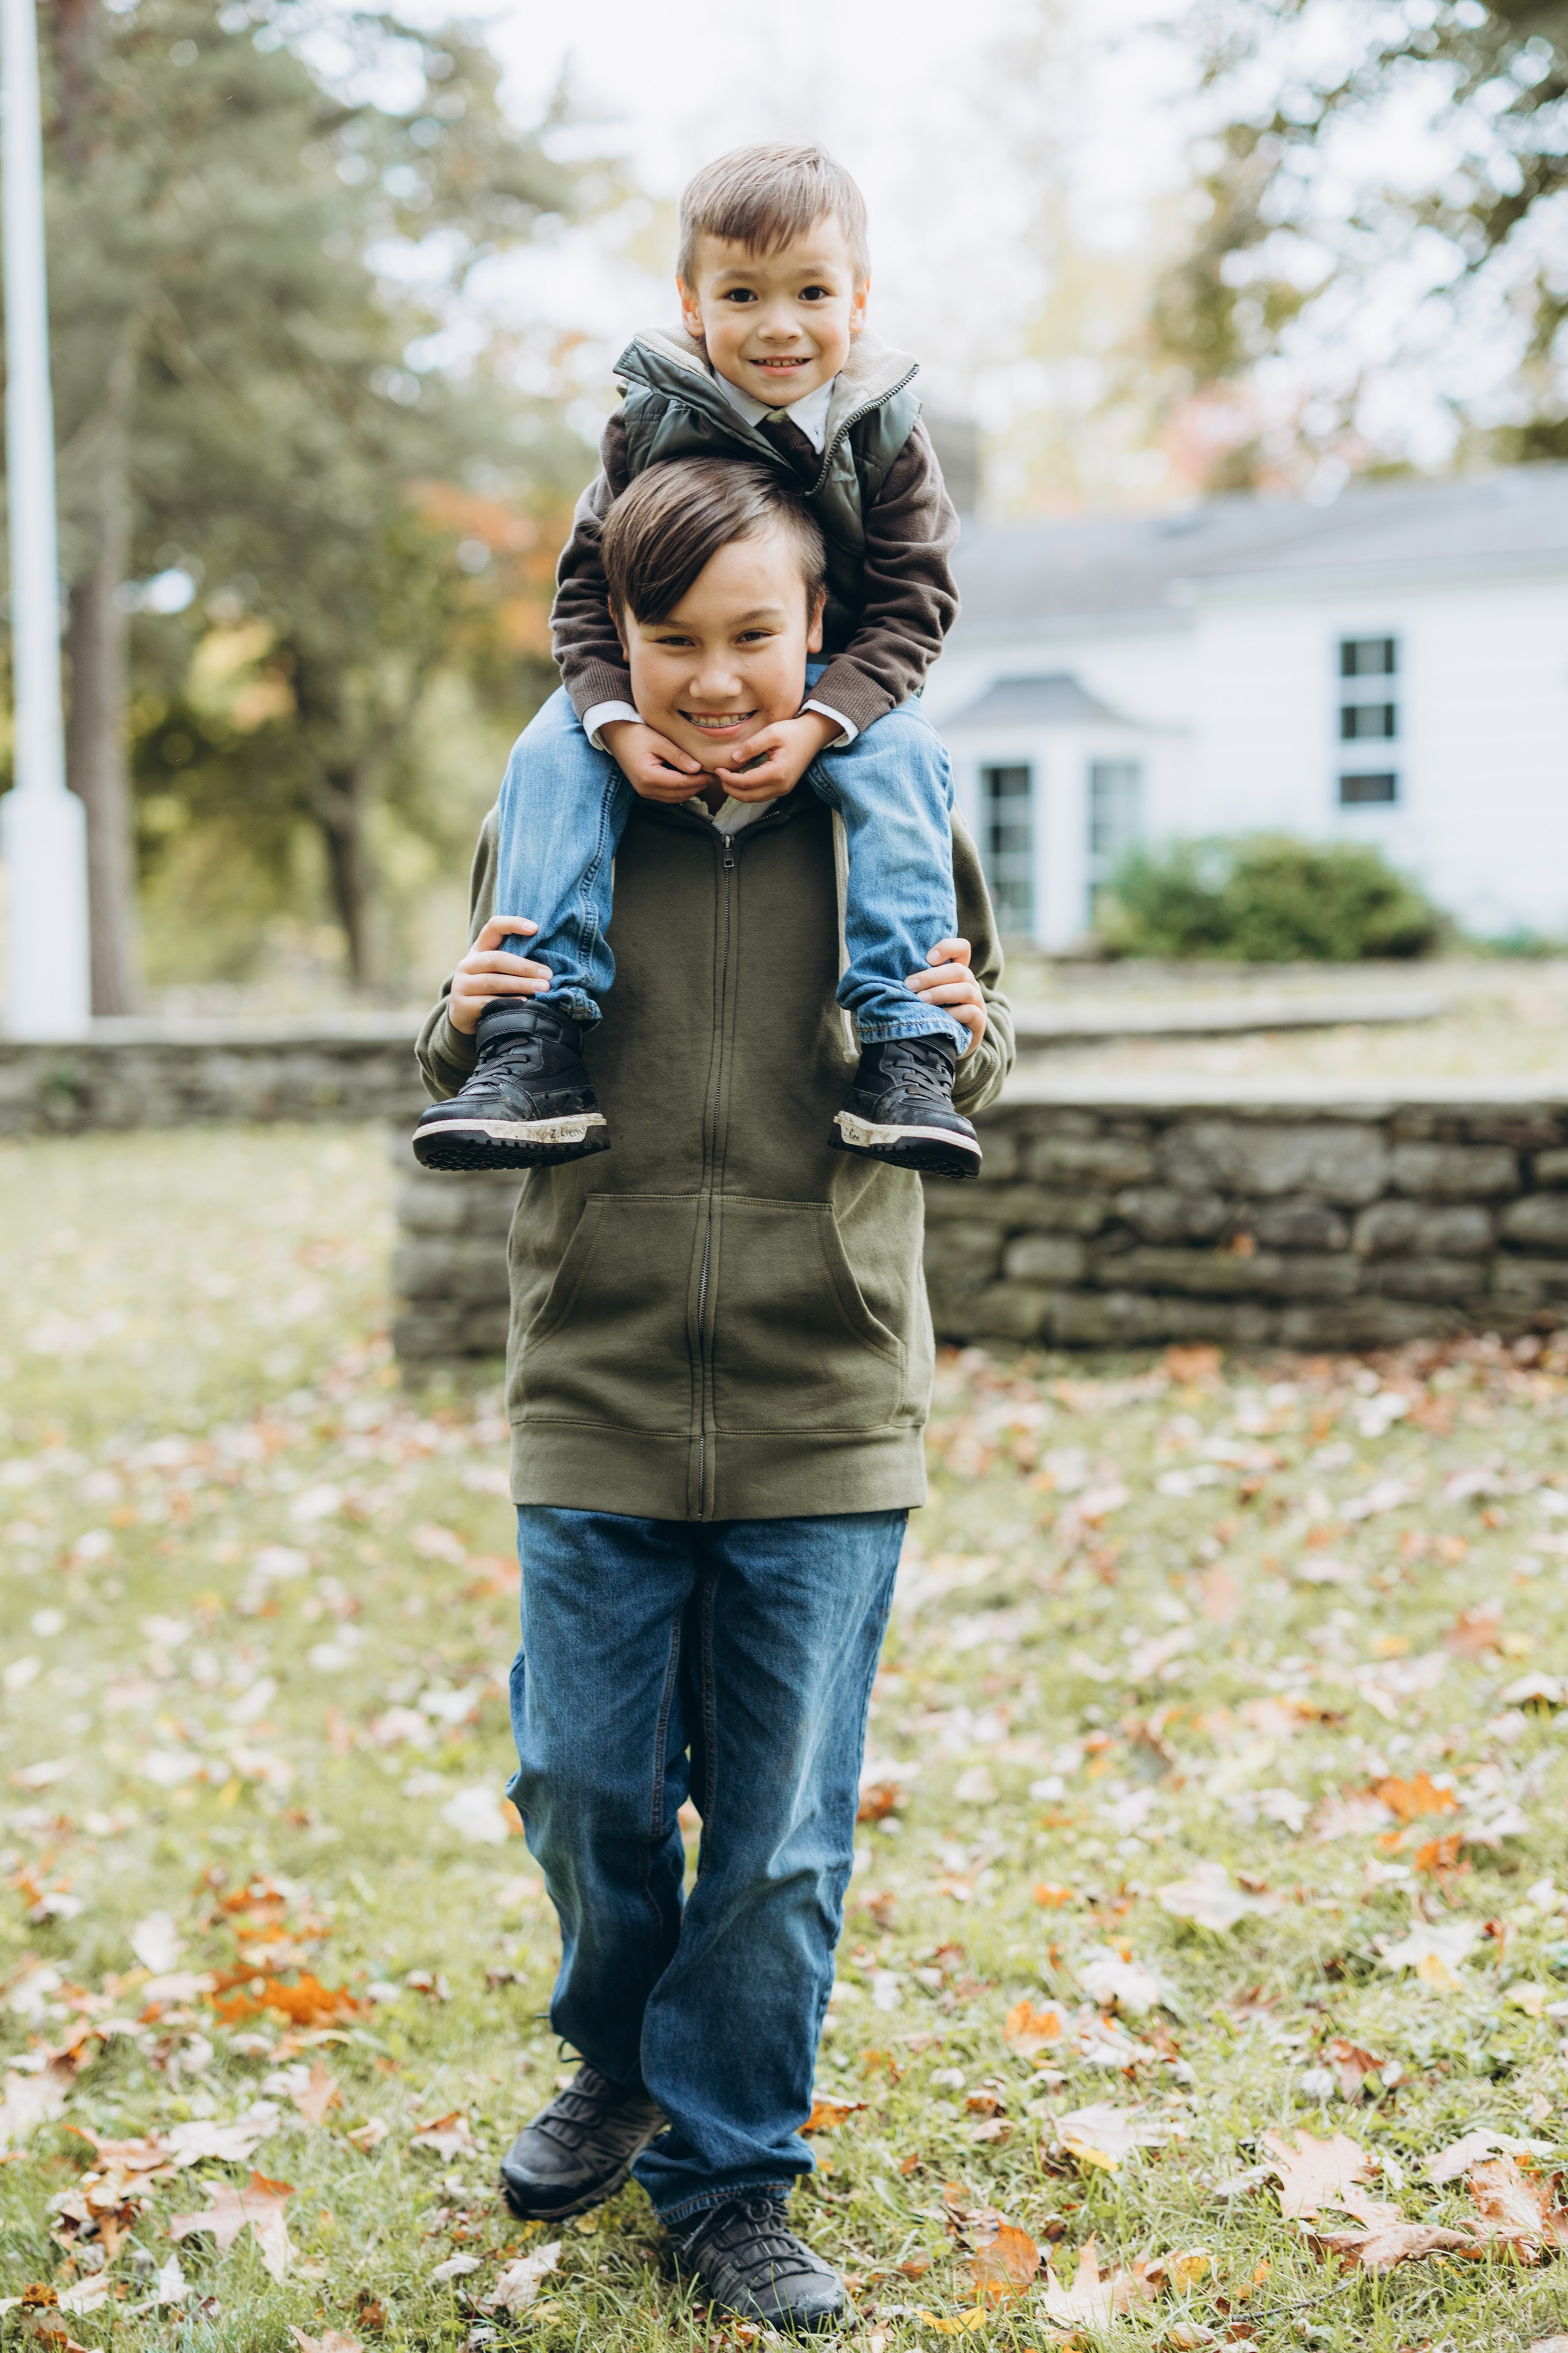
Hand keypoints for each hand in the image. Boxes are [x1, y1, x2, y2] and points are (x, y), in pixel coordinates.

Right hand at [449, 915, 551, 1034]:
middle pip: (496, 959)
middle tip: (548, 974)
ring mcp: (462, 984)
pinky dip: (509, 1002)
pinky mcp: (462, 1005)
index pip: (493, 927)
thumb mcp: (498, 973)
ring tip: (543, 988)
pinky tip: (525, 1002)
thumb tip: (548, 965)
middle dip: (525, 966)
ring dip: (521, 984)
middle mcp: (468, 964)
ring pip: (493, 981)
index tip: (536, 928)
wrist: (465, 1016)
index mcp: (479, 950)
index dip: (513, 923)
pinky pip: (488, 1002)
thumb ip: (514, 963)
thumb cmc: (490, 991)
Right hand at [600, 719, 706, 800]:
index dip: (699, 780)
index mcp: (648, 777)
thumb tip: (698, 768)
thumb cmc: (637, 734)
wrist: (618, 736)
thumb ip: (678, 756)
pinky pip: (668, 796)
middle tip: (711, 776)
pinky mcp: (645, 791)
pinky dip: (680, 790)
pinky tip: (690, 779)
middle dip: (697, 787)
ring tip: (703, 778)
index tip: (712, 773)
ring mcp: (644, 792)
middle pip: (679, 794)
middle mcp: (645, 789)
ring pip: (675, 798)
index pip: (681, 784)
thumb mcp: (660, 741)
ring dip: (690, 790)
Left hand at [715, 710, 839, 801]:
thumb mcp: (771, 732)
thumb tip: (734, 758)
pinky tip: (740, 779)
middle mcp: (781, 786)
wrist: (814, 735)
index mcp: (777, 773)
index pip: (746, 783)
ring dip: (738, 792)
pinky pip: (761, 795)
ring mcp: (783, 789)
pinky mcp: (783, 788)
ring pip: (754, 799)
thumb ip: (751, 746)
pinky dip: (748, 791)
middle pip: (748, 797)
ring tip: (727, 777)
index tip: (718, 768)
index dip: (728, 778)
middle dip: (730, 789)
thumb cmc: (794, 732)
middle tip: (719, 775)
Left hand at [907, 937, 986, 1054]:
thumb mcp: (922, 994)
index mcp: (956, 973)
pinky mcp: (979, 1023)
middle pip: (960, 970)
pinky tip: (938, 1017)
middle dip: (932, 976)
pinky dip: (953, 1013)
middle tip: (910, 986)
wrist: (941, 1047)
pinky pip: (971, 1012)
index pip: (962, 948)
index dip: (948, 947)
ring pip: (966, 989)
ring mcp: (977, 1003)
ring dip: (940, 993)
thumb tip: (892, 972)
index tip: (928, 958)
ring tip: (921, 1001)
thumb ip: (917, 981)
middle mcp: (970, 985)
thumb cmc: (928, 1014)